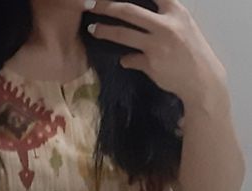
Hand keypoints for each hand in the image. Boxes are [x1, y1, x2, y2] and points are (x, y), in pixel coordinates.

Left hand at [85, 0, 227, 103]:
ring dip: (104, 31)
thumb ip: (164, 18)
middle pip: (129, 11)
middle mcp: (166, 25)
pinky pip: (129, 59)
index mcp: (175, 11)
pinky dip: (125, 59)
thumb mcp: (184, 26)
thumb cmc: (192, 52)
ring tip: (93, 29)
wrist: (202, 79)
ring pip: (123, 34)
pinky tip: (123, 59)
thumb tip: (140, 22)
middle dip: (107, 6)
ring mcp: (157, 45)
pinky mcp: (151, 64)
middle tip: (94, 5)